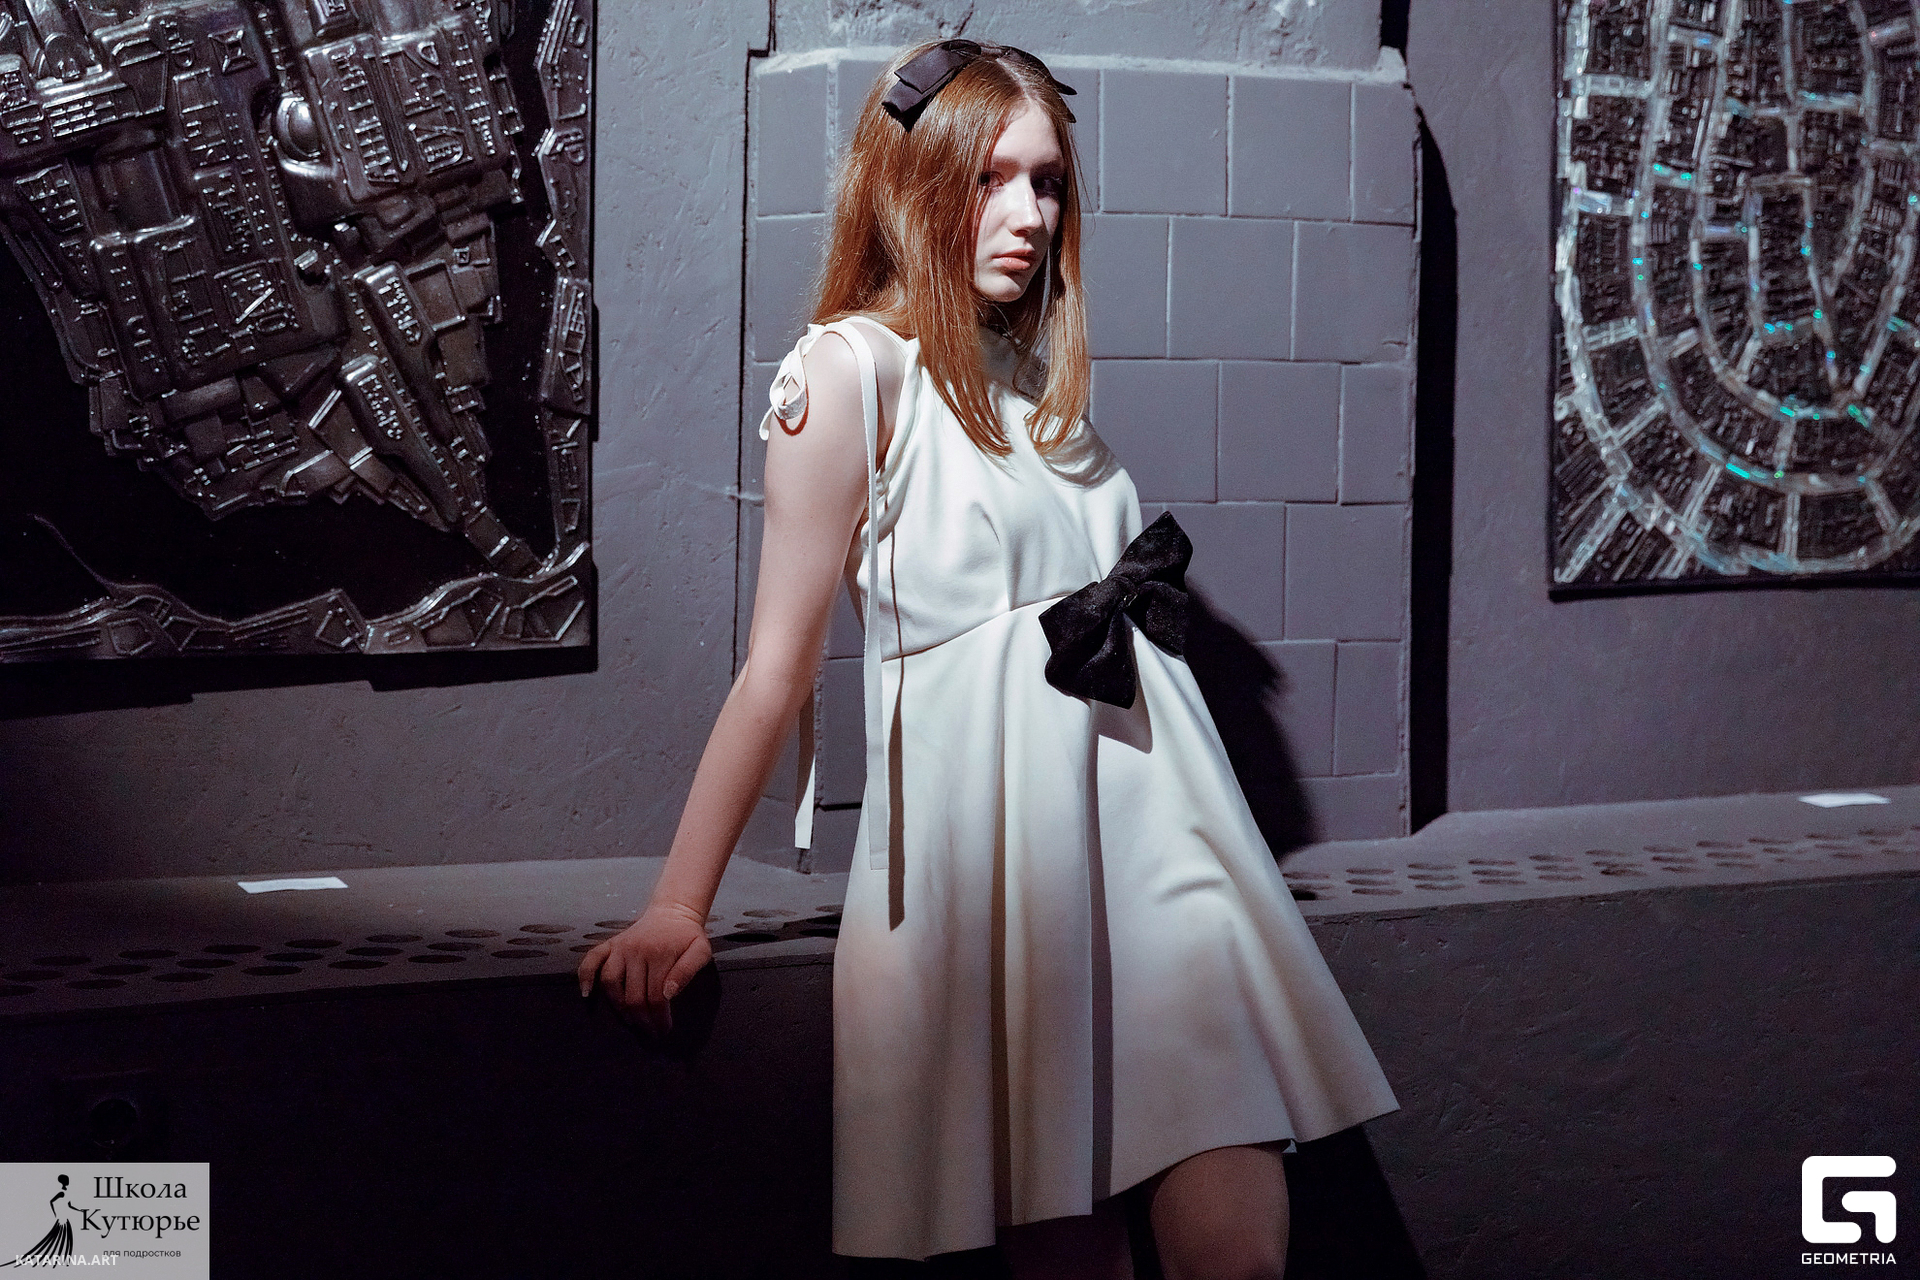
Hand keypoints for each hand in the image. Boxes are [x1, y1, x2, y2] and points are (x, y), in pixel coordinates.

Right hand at [576, 901, 712, 1037]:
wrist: (673, 912)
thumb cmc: (688, 936)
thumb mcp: (700, 950)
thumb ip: (688, 971)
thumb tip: (668, 993)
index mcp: (660, 954)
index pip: (656, 996)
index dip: (659, 1018)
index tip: (664, 1030)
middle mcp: (636, 951)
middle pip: (633, 995)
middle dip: (642, 1020)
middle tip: (650, 1032)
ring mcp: (620, 947)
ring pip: (611, 982)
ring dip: (618, 1006)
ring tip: (629, 1021)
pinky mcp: (610, 944)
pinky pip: (592, 959)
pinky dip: (585, 976)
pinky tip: (586, 994)